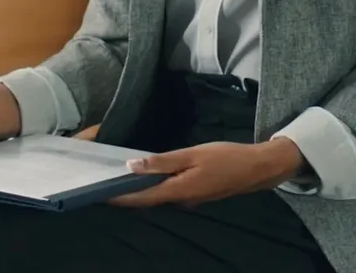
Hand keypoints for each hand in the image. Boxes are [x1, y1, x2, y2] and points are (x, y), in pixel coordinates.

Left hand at [111, 138, 304, 207]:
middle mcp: (181, 201)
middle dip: (126, 194)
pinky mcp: (197, 195)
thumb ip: (162, 161)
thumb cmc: (225, 157)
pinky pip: (171, 193)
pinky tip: (152, 175)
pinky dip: (157, 186)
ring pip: (159, 197)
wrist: (256, 168)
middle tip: (105, 179)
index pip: (140, 198)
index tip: (98, 192)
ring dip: (141, 190)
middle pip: (148, 201)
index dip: (119, 197)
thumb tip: (131, 166)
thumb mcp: (192, 154)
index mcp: (177, 191)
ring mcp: (190, 200)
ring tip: (122, 176)